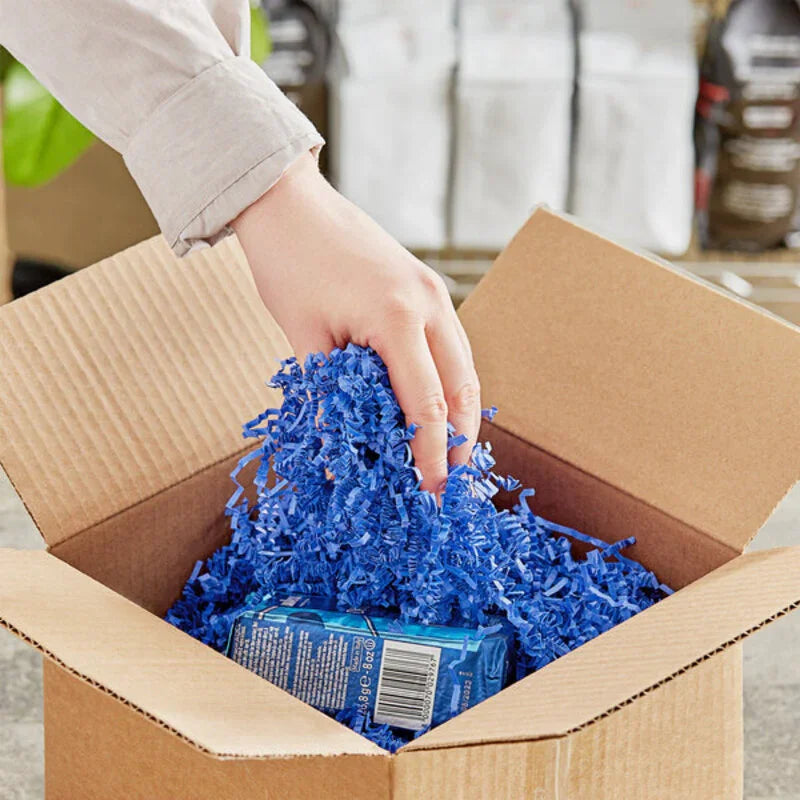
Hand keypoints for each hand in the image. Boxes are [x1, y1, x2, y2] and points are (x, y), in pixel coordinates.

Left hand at [231, 152, 480, 492]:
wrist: (289, 201)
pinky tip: (436, 406)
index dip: (431, 455)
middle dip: (460, 440)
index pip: (427, 405)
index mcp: (397, 319)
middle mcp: (429, 305)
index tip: (432, 494)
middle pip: (462, 388)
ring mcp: (434, 293)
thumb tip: (339, 458)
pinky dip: (449, 382)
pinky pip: (451, 345)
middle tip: (450, 483)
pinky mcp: (427, 287)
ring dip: (460, 413)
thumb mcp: (305, 339)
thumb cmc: (289, 266)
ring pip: (464, 367)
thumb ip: (327, 402)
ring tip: (448, 453)